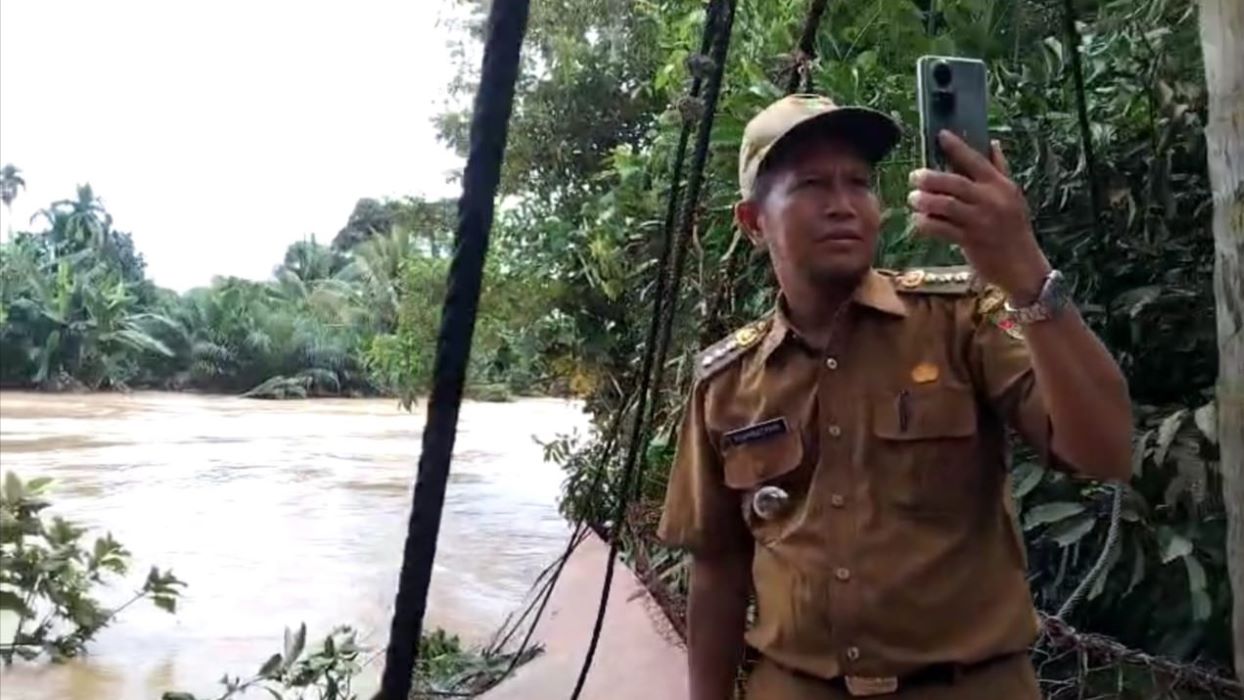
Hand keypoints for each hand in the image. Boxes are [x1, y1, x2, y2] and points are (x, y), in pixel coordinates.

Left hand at [907, 130, 1050, 301]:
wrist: (1022, 265)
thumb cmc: (1013, 228)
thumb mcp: (1012, 196)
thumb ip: (999, 169)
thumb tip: (993, 143)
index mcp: (1001, 186)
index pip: (976, 161)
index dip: (957, 147)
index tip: (941, 135)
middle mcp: (991, 200)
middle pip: (956, 183)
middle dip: (932, 178)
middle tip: (914, 176)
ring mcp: (981, 221)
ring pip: (947, 205)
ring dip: (926, 201)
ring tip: (912, 199)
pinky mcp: (970, 241)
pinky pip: (943, 229)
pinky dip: (927, 224)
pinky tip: (918, 221)